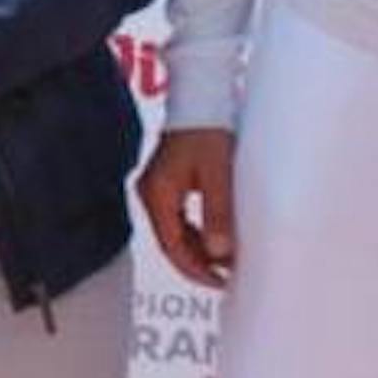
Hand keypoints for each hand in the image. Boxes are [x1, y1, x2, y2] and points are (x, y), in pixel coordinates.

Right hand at [136, 126, 239, 286]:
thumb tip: (220, 253)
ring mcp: (157, 189)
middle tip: (225, 276)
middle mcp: (151, 194)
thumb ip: (217, 213)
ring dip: (199, 248)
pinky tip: (216, 237)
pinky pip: (180, 218)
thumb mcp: (217, 173)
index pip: (172, 246)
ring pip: (176, 232)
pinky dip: (197, 232)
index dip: (195, 269)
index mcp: (158, 195)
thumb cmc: (208, 128)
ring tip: (225, 261)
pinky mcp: (167, 182)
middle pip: (171, 242)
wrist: (201, 97)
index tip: (218, 281)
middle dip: (198, 262)